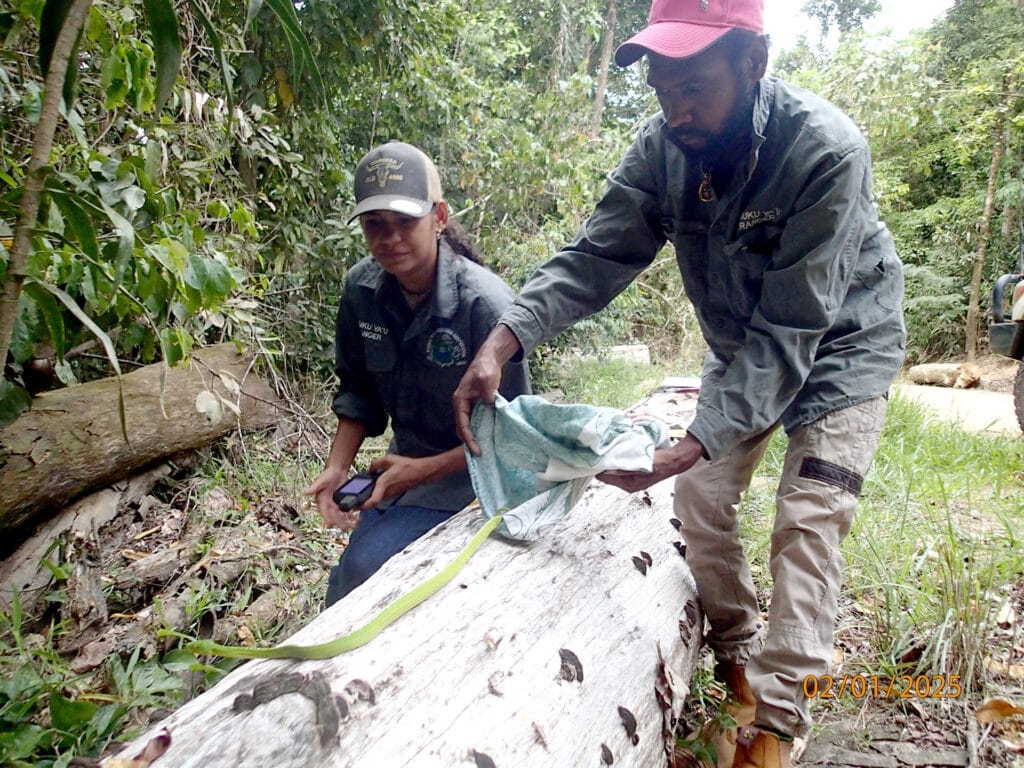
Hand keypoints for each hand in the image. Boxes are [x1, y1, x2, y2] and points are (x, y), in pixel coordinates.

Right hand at [304, 465, 359, 530]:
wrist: (337, 471)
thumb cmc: (327, 475)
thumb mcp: (321, 480)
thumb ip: (315, 487)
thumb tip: (305, 492)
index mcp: (321, 502)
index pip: (324, 513)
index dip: (327, 518)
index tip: (331, 525)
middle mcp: (328, 505)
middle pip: (334, 517)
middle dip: (340, 523)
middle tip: (346, 528)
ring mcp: (336, 505)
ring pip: (341, 517)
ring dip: (347, 522)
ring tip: (355, 526)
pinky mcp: (343, 503)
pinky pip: (347, 512)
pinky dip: (352, 516)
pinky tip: (358, 519)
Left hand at [358, 454, 421, 509]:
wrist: (420, 472)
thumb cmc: (406, 466)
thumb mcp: (389, 459)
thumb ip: (376, 463)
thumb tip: (369, 469)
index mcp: (384, 483)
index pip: (373, 501)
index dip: (363, 506)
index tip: (356, 506)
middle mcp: (387, 491)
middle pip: (372, 502)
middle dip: (362, 502)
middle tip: (353, 500)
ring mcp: (391, 494)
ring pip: (377, 499)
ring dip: (369, 497)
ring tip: (361, 493)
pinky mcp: (394, 493)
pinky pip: (382, 495)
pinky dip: (376, 493)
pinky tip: (374, 487)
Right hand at [453, 325, 520, 454]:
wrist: (490, 359)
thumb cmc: (486, 368)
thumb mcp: (486, 380)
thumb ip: (487, 394)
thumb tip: (489, 407)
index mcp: (460, 400)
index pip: (462, 425)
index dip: (469, 439)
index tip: (477, 450)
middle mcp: (462, 405)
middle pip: (463, 428)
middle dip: (470, 442)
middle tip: (479, 455)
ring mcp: (469, 405)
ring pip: (469, 426)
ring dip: (474, 437)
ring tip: (482, 450)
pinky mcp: (477, 405)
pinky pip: (476, 421)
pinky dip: (480, 430)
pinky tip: (488, 437)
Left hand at [597, 434, 705, 492]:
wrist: (675, 460)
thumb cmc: (662, 462)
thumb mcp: (643, 464)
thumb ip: (626, 467)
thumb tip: (608, 470)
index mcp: (629, 485)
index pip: (605, 479)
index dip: (599, 467)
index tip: (594, 457)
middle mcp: (629, 485)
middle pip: (607, 475)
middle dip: (604, 464)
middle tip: (599, 451)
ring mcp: (631, 479)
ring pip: (613, 470)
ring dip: (610, 461)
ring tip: (606, 450)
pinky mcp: (634, 473)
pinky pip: (620, 467)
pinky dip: (617, 460)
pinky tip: (616, 452)